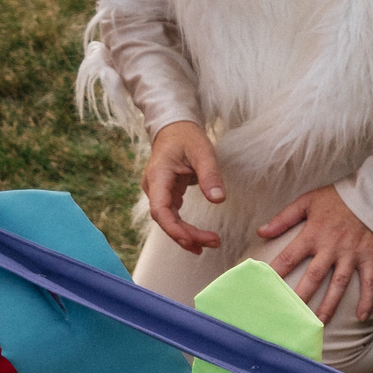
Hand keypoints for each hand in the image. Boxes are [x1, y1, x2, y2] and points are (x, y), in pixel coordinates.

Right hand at [143, 121, 224, 253]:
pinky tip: (199, 238)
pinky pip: (173, 215)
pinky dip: (185, 228)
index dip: (173, 228)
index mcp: (158, 176)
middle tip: (212, 243)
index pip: (159, 209)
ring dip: (186, 234)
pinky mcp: (167, 194)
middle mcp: (154, 187)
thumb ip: (210, 175)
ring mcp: (159, 192)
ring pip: (169, 220)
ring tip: (209, 244)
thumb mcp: (203, 151)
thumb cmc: (187, 137)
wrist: (174, 128)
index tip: (190, 239)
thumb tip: (218, 200)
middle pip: (165, 219)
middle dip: (186, 235)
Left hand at [259, 186, 372, 323]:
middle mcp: (331, 248)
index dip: (275, 273)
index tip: (262, 289)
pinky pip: (369, 282)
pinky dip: (368, 299)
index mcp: (313, 235)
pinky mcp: (369, 258)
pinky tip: (362, 317)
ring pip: (338, 285)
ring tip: (318, 323)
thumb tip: (261, 232)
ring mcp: (351, 255)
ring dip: (329, 305)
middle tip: (289, 317)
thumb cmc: (338, 198)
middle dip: (300, 298)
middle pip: (313, 278)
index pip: (289, 258)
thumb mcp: (307, 201)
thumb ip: (284, 218)